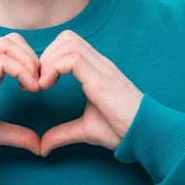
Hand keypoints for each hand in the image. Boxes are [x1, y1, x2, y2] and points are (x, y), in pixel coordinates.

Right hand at [0, 34, 43, 154]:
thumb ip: (16, 135)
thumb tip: (38, 146)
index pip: (14, 49)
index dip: (31, 62)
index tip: (39, 87)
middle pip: (13, 39)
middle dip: (33, 57)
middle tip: (40, 83)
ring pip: (8, 43)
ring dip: (28, 61)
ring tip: (35, 86)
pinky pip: (2, 60)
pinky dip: (20, 70)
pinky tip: (28, 88)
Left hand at [34, 30, 143, 154]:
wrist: (146, 134)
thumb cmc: (122, 130)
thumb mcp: (84, 130)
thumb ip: (62, 134)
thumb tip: (42, 147)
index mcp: (96, 70)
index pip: (69, 44)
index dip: (49, 58)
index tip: (39, 82)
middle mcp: (100, 64)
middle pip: (67, 37)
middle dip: (46, 55)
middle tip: (38, 81)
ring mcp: (102, 69)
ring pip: (68, 42)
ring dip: (48, 61)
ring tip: (42, 85)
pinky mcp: (101, 79)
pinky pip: (72, 59)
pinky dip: (53, 68)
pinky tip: (47, 87)